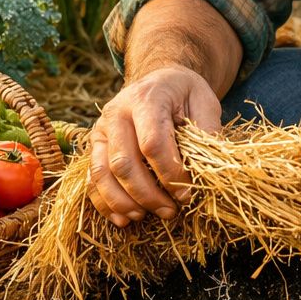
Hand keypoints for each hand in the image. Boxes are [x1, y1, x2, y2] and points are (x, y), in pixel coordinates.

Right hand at [89, 65, 222, 227]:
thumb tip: (208, 172)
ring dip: (124, 202)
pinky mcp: (94, 146)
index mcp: (146, 99)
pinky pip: (92, 179)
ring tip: (147, 216)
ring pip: (102, 174)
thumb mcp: (205, 103)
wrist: (158, 81)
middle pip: (124, 162)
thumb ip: (207, 134)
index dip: (171, 173)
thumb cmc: (184, 95)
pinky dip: (105, 203)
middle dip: (147, 194)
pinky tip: (123, 219)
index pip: (153, 143)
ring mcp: (100, 130)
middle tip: (171, 211)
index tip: (188, 193)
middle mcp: (116, 113)